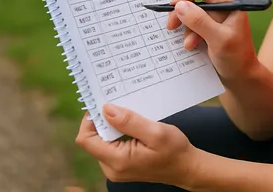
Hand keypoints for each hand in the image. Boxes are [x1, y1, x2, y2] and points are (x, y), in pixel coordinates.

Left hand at [76, 104, 195, 185]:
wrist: (186, 167)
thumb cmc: (175, 150)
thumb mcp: (155, 132)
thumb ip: (129, 121)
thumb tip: (106, 109)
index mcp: (118, 160)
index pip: (86, 139)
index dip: (90, 120)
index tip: (103, 104)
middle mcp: (111, 168)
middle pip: (92, 139)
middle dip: (102, 120)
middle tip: (118, 105)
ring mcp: (115, 168)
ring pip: (101, 141)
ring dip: (111, 126)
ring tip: (128, 115)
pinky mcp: (120, 165)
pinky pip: (110, 145)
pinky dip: (117, 133)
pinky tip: (131, 125)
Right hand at [166, 0, 257, 80]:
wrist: (241, 79)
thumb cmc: (236, 59)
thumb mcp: (218, 40)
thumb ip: (200, 21)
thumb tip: (179, 5)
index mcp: (229, 3)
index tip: (172, 9)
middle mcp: (222, 7)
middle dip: (182, 13)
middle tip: (171, 26)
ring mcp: (216, 19)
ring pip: (191, 13)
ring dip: (186, 28)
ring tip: (189, 44)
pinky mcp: (209, 30)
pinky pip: (193, 25)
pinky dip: (189, 34)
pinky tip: (192, 46)